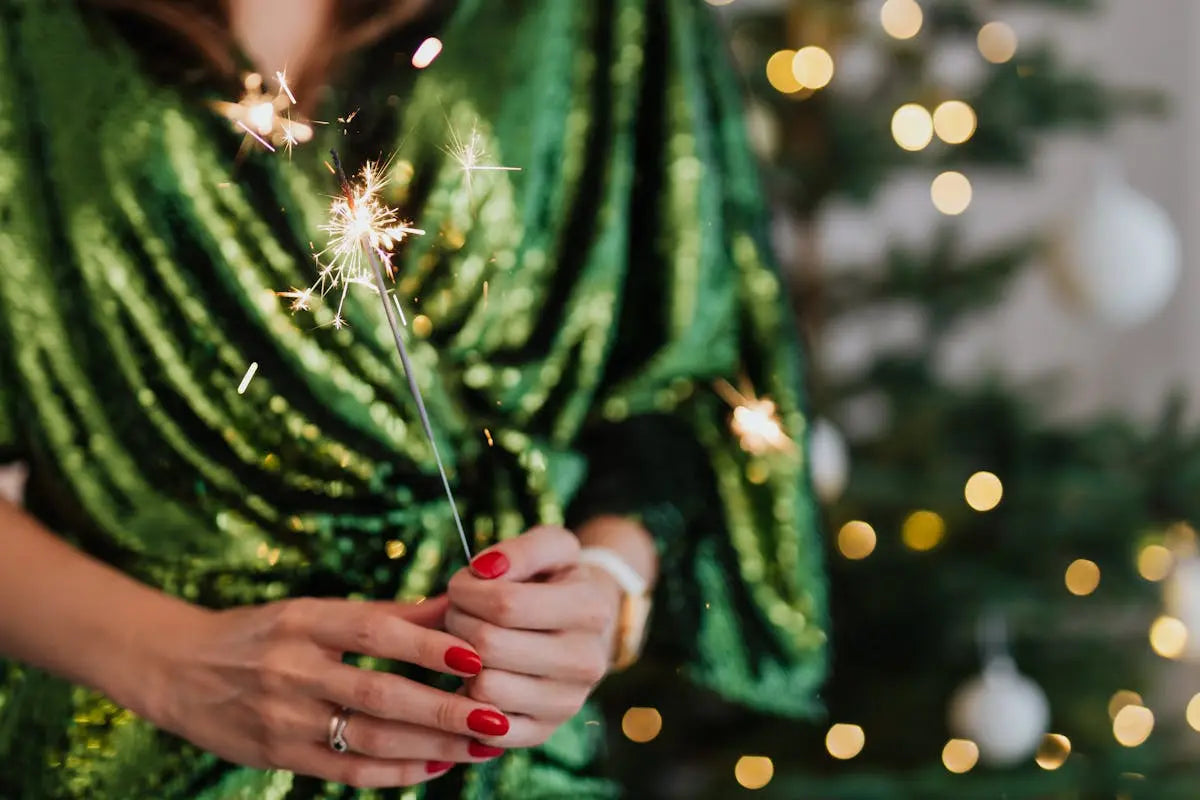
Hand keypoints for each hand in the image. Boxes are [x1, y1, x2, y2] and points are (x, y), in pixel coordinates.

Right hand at [141, 595, 509, 787]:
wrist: (178, 670)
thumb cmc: (263, 633)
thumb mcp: (314, 611)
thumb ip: (386, 614)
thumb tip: (456, 604)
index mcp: (306, 621)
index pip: (375, 631)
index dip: (427, 644)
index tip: (477, 654)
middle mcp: (293, 668)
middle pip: (380, 693)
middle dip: (444, 709)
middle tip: (497, 716)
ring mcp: (284, 717)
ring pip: (369, 739)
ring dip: (432, 746)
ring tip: (481, 744)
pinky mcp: (278, 755)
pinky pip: (347, 770)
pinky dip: (396, 771)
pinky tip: (436, 767)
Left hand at [445, 527, 621, 747]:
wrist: (584, 628)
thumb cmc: (557, 581)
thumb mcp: (552, 547)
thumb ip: (520, 549)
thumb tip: (485, 569)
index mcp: (590, 609)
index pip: (506, 603)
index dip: (467, 590)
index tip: (463, 584)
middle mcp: (586, 661)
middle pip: (489, 645)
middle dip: (459, 622)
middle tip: (461, 612)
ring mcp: (567, 702)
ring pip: (483, 687)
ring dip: (459, 661)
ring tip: (470, 641)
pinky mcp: (544, 731)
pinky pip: (486, 728)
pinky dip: (469, 699)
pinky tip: (476, 674)